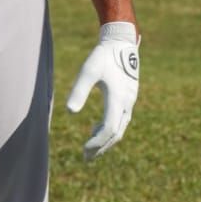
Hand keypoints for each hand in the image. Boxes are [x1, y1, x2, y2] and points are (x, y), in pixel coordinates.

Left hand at [66, 23, 139, 160]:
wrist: (121, 42)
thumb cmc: (103, 56)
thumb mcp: (88, 70)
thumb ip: (79, 90)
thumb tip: (70, 113)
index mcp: (118, 98)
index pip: (109, 129)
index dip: (97, 142)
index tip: (84, 150)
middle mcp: (127, 103)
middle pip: (116, 134)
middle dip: (101, 147)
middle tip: (86, 158)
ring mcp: (130, 101)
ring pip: (120, 129)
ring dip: (106, 141)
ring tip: (90, 149)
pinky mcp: (129, 98)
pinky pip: (121, 121)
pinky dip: (110, 130)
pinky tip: (96, 128)